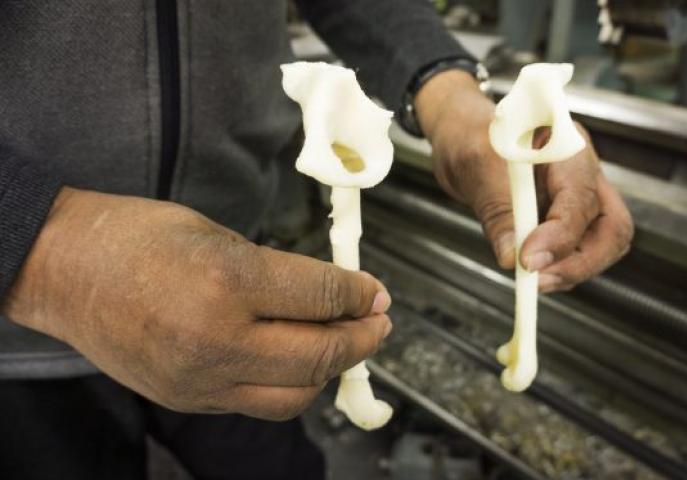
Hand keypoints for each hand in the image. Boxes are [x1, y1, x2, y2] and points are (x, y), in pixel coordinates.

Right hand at [3, 188, 391, 419]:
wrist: (64, 269)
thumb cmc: (135, 237)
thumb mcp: (217, 234)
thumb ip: (276, 272)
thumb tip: (329, 295)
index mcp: (227, 282)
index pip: (322, 297)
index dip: (361, 294)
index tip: (377, 292)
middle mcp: (217, 340)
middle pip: (319, 355)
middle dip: (363, 339)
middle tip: (379, 323)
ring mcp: (200, 379)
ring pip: (295, 394)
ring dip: (331, 371)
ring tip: (345, 345)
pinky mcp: (187, 400)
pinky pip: (259, 404)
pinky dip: (290, 385)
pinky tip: (298, 362)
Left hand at [415, 71, 632, 292]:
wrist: (464, 140)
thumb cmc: (469, 139)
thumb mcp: (475, 170)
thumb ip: (497, 213)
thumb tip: (511, 258)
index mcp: (566, 144)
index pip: (580, 197)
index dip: (559, 235)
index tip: (528, 260)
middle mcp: (583, 170)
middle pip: (612, 227)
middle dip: (581, 262)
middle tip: (538, 281)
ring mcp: (580, 195)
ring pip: (602, 244)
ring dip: (570, 269)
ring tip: (530, 280)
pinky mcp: (568, 216)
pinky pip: (579, 250)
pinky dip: (559, 267)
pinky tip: (532, 272)